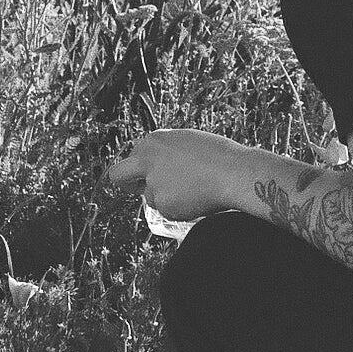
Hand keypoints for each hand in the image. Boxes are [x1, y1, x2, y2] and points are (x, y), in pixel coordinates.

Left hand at [104, 129, 251, 221]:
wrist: (234, 173)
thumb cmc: (220, 156)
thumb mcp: (188, 143)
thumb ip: (167, 153)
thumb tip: (158, 168)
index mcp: (154, 140)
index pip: (134, 156)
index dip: (143, 167)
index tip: (148, 173)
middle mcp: (147, 159)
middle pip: (119, 175)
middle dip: (125, 184)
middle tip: (136, 189)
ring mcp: (153, 182)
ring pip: (151, 198)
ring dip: (167, 198)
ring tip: (194, 190)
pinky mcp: (162, 203)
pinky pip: (167, 211)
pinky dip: (180, 209)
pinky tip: (198, 198)